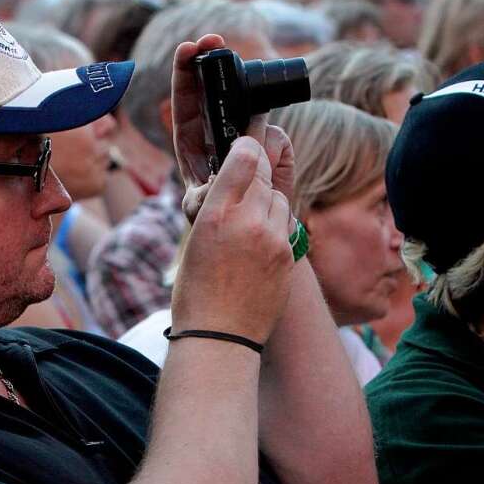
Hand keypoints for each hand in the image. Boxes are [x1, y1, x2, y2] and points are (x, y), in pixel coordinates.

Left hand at [170, 35, 295, 221]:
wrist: (253, 229)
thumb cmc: (217, 219)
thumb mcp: (203, 206)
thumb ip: (210, 186)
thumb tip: (232, 159)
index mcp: (191, 139)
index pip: (185, 98)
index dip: (185, 70)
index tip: (189, 48)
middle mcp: (220, 129)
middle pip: (215, 86)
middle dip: (214, 58)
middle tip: (215, 40)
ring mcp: (248, 133)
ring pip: (252, 111)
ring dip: (252, 120)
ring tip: (253, 155)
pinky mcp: (272, 143)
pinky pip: (275, 138)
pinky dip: (274, 154)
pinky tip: (269, 176)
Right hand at [170, 136, 294, 344]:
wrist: (220, 337)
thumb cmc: (196, 292)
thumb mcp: (195, 239)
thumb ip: (218, 203)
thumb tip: (235, 176)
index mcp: (216, 214)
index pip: (245, 156)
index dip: (246, 146)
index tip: (244, 146)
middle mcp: (248, 221)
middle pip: (264, 175)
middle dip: (255, 175)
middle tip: (244, 180)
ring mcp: (273, 239)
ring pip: (278, 198)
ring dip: (265, 200)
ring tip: (248, 219)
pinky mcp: (288, 256)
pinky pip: (285, 224)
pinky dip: (274, 224)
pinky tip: (259, 240)